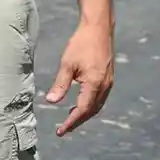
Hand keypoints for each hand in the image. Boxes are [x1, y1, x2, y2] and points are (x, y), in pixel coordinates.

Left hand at [45, 19, 114, 135]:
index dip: (71, 122)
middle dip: (78, 121)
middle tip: (64, 128)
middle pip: (91, 111)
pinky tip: (81, 103)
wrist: (99, 29)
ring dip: (84, 114)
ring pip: (97, 105)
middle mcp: (105, 87)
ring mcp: (109, 83)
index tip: (61, 131)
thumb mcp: (67, 64)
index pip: (82, 110)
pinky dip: (90, 105)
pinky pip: (100, 98)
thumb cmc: (81, 44)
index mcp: (95, 85)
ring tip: (70, 119)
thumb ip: (60, 84)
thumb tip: (51, 101)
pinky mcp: (108, 78)